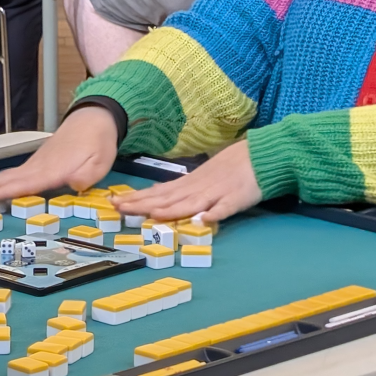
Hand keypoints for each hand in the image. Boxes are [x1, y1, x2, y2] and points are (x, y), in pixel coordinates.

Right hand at [0, 107, 119, 202]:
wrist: (94, 118)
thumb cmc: (98, 141)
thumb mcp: (101, 161)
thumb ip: (87, 175)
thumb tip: (74, 185)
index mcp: (52, 170)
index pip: (23, 184)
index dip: (3, 192)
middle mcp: (37, 167)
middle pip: (3, 179)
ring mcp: (33, 165)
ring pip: (1, 177)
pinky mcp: (33, 165)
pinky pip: (8, 176)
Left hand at [112, 141, 261, 222]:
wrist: (260, 155)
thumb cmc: (229, 167)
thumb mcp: (200, 176)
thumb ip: (180, 188)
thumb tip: (156, 193)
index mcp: (189, 185)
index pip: (158, 193)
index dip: (137, 199)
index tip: (115, 202)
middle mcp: (198, 189)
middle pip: (167, 199)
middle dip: (143, 204)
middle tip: (119, 208)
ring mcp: (217, 194)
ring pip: (191, 204)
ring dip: (172, 210)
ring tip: (153, 214)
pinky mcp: (237, 199)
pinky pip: (225, 207)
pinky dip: (215, 213)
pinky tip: (204, 220)